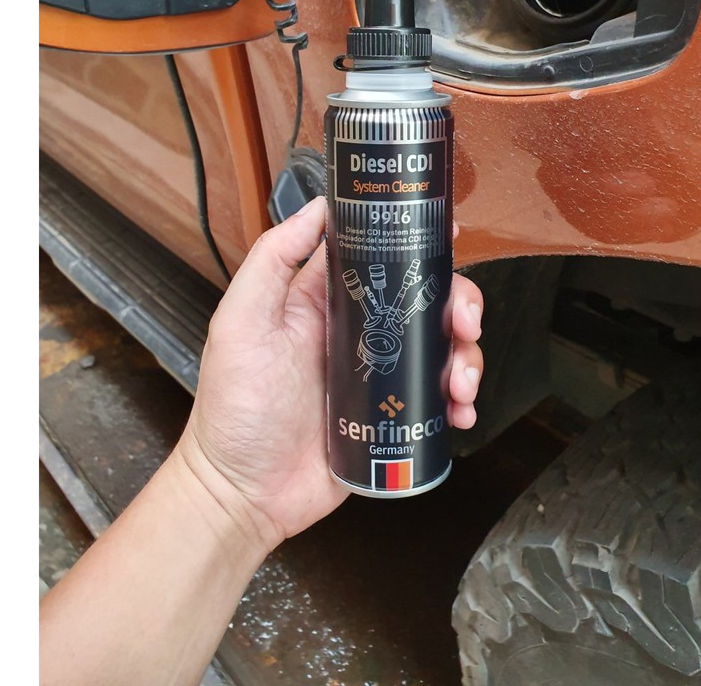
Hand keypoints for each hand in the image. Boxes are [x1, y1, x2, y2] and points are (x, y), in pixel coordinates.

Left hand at [176, 196, 483, 550]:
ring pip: (441, 347)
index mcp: (327, 301)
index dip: (417, 243)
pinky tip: (460, 411)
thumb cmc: (234, 407)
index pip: (380, 256)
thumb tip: (317, 207)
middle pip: (425, 300)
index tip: (447, 234)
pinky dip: (460, 400)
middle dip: (458, 303)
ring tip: (460, 382)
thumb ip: (272, 260)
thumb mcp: (241, 321)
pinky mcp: (393, 418)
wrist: (243, 493)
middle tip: (464, 322)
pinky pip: (439, 399)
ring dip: (466, 355)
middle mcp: (360, 332)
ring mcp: (380, 375)